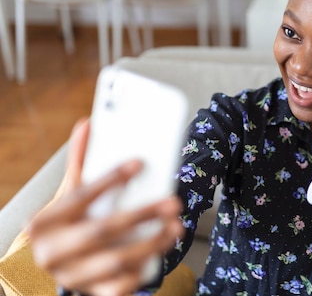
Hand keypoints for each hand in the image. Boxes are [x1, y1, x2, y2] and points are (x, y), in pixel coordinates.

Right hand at [26, 119, 183, 295]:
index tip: (139, 163)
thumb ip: (80, 162)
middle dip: (142, 214)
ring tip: (176, 227)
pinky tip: (161, 254)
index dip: (109, 179)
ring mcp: (72, 276)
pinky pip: (121, 286)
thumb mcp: (70, 194)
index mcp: (44, 223)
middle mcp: (53, 252)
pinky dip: (144, 272)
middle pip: (102, 230)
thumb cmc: (70, 223)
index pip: (79, 196)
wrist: (60, 265)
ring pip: (117, 260)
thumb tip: (87, 124)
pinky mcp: (92, 293)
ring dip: (152, 242)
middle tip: (173, 202)